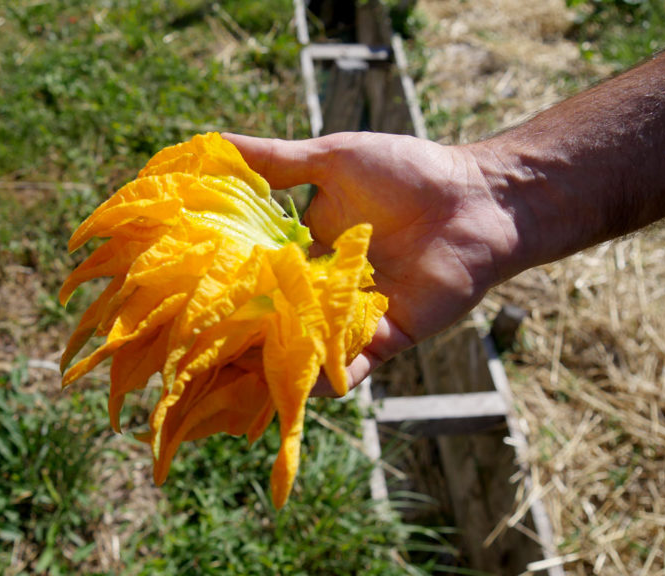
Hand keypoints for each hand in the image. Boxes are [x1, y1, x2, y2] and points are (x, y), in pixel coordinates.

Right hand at [224, 132, 517, 392]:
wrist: (478, 197)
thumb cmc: (409, 172)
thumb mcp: (332, 158)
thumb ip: (275, 160)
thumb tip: (211, 144)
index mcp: (307, 248)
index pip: (257, 275)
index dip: (227, 288)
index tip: (186, 299)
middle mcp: (324, 287)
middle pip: (276, 318)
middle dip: (243, 336)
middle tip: (196, 354)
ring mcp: (353, 316)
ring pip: (305, 348)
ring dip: (274, 363)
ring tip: (229, 384)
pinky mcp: (385, 338)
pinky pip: (349, 364)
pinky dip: (324, 378)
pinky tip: (294, 388)